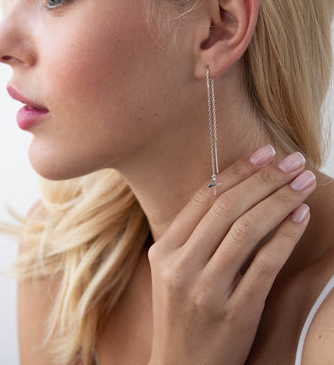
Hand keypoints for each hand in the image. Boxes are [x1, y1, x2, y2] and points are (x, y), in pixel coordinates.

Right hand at [147, 145, 315, 364]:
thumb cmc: (182, 313)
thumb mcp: (173, 271)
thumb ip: (194, 236)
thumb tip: (233, 194)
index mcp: (163, 250)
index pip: (202, 199)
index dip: (236, 172)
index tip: (263, 153)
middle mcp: (180, 266)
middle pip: (226, 209)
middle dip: (263, 179)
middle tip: (292, 161)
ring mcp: (206, 289)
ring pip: (247, 230)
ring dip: (279, 201)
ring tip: (303, 182)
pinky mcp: (235, 311)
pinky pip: (265, 264)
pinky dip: (285, 235)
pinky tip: (301, 216)